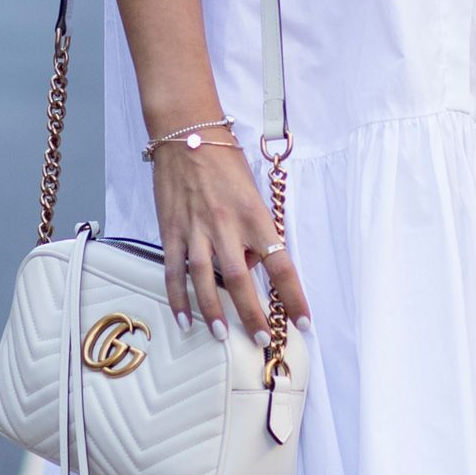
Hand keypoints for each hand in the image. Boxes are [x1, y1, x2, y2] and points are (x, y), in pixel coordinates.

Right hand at [151, 135, 310, 346]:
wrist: (186, 134)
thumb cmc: (225, 163)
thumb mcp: (252, 195)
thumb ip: (254, 232)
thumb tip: (248, 267)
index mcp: (255, 216)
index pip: (281, 265)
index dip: (294, 297)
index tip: (304, 322)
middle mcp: (226, 226)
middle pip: (242, 281)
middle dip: (253, 315)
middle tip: (263, 340)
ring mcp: (195, 230)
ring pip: (206, 282)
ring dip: (215, 314)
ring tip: (223, 336)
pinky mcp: (171, 231)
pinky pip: (174, 272)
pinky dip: (179, 299)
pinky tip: (186, 320)